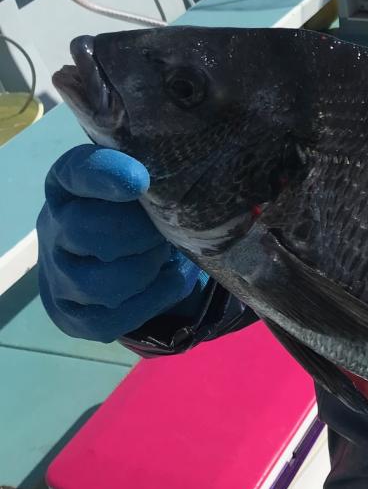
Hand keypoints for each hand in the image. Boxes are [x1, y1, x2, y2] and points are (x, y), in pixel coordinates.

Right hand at [37, 144, 205, 341]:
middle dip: (138, 232)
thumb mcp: (139, 177)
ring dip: (147, 268)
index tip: (140, 180)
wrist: (105, 254)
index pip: (75, 173)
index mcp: (67, 183)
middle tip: (166, 228)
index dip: (105, 176)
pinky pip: (112, 319)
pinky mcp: (72, 316)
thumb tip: (192, 173)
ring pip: (101, 283)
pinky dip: (154, 300)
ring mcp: (58, 276)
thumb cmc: (132, 205)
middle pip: (85, 232)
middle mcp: (54, 228)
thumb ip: (155, 168)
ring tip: (168, 253)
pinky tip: (173, 279)